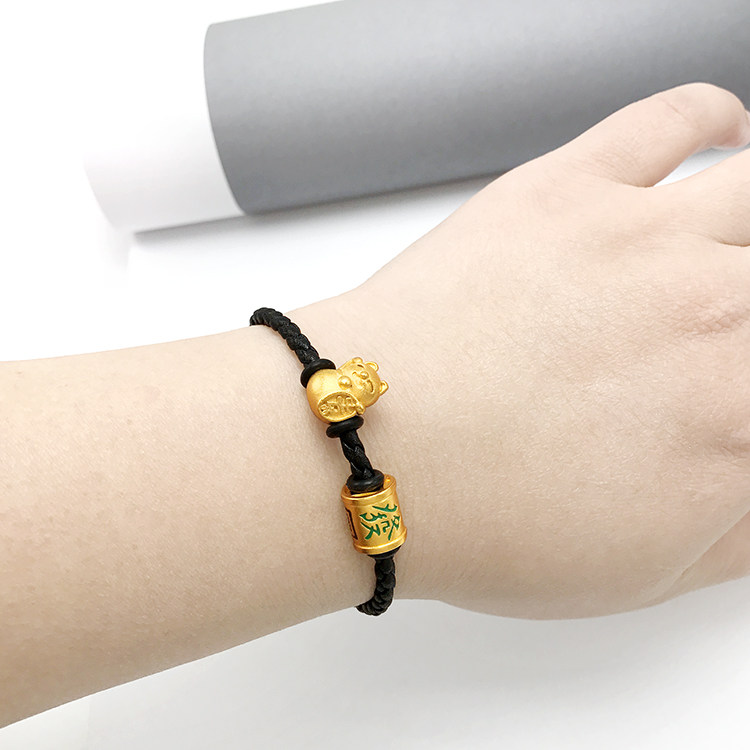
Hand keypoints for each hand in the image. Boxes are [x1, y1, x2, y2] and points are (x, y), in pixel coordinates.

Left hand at [297, 83, 749, 618]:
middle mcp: (716, 314)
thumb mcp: (637, 570)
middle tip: (718, 326)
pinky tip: (725, 137)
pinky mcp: (569, 188)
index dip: (746, 392)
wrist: (372, 450)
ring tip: (737, 241)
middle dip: (746, 309)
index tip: (728, 389)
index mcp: (739, 419)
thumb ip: (735, 526)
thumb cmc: (481, 519)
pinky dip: (714, 119)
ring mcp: (644, 238)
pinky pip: (671, 121)